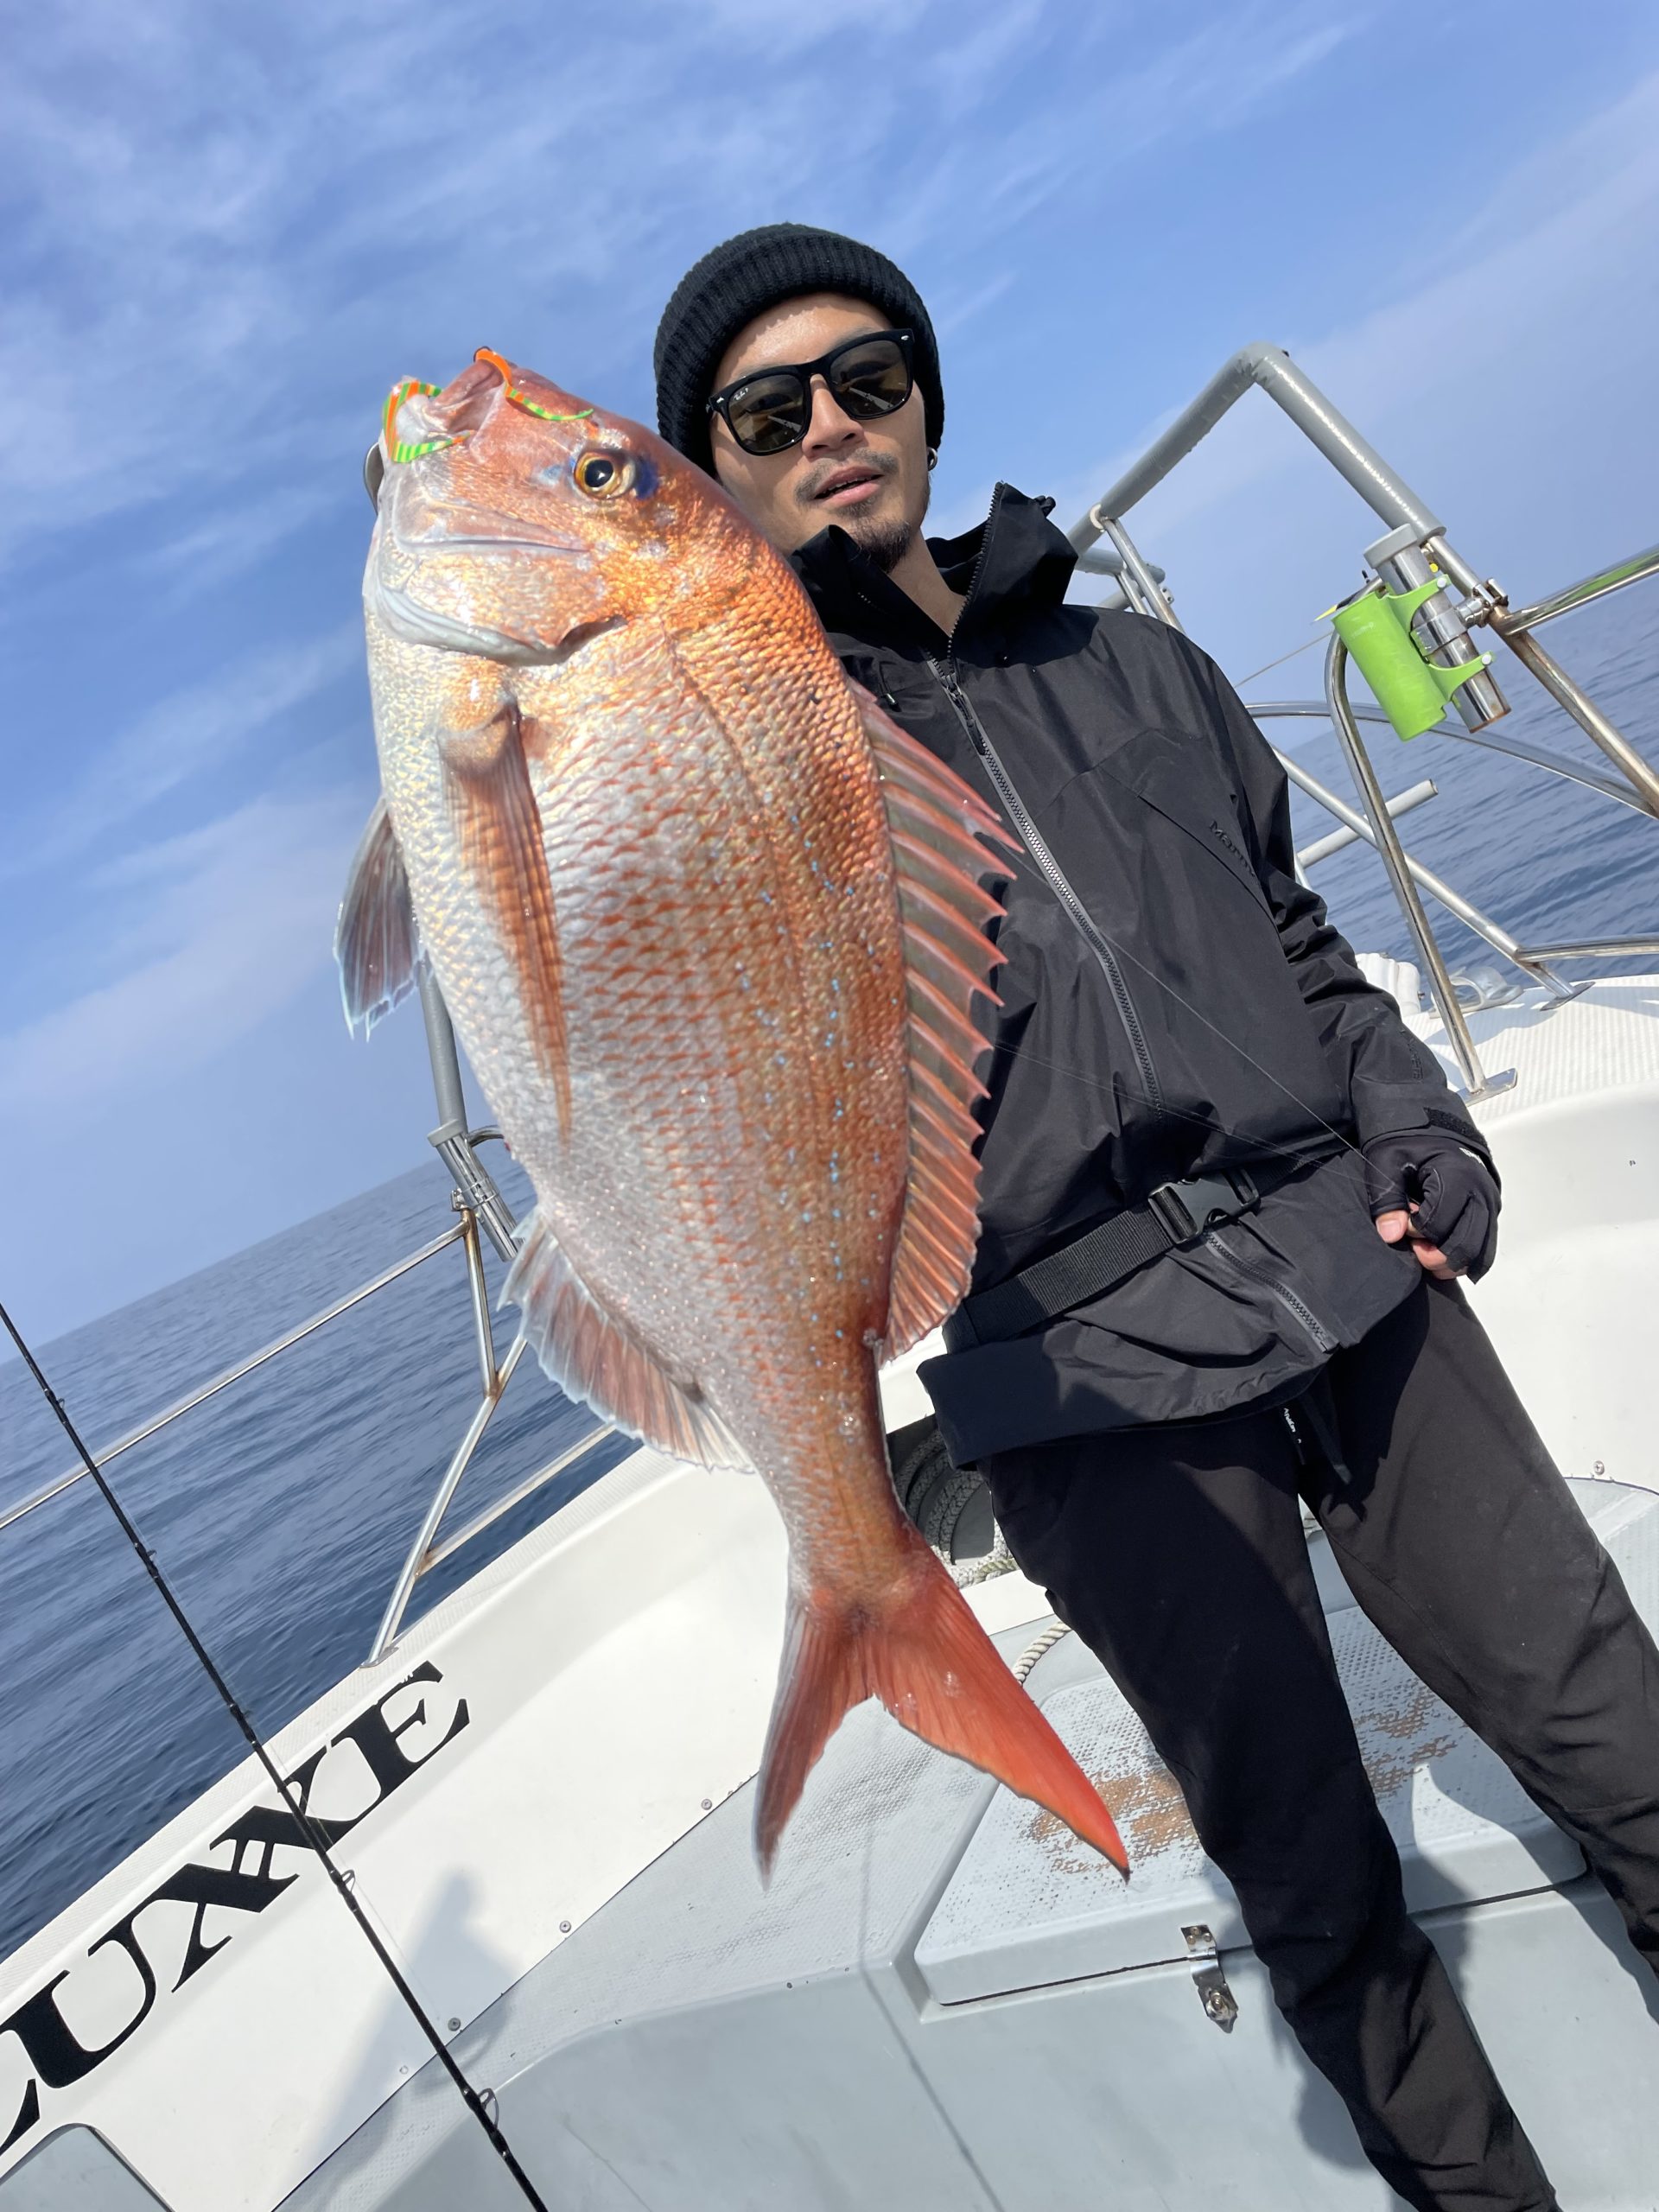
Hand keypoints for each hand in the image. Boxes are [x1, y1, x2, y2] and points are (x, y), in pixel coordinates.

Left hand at [1365, 1129, 1498, 1281]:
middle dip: (1436, 1257)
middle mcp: (1481, 1193)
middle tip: (1413, 1249)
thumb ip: (1386, 1198)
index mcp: (1457, 1176)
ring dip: (1452, 1263)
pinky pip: (1485, 1248)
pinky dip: (1464, 1259)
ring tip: (1427, 1253)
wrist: (1434, 1129)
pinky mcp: (1491, 1212)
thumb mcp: (1386, 1161)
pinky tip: (1441, 1253)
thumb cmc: (1410, 1142)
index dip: (1415, 1232)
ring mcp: (1490, 1204)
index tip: (1401, 1222)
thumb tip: (1391, 1235)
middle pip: (1466, 1246)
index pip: (1439, 1225)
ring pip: (1480, 1253)